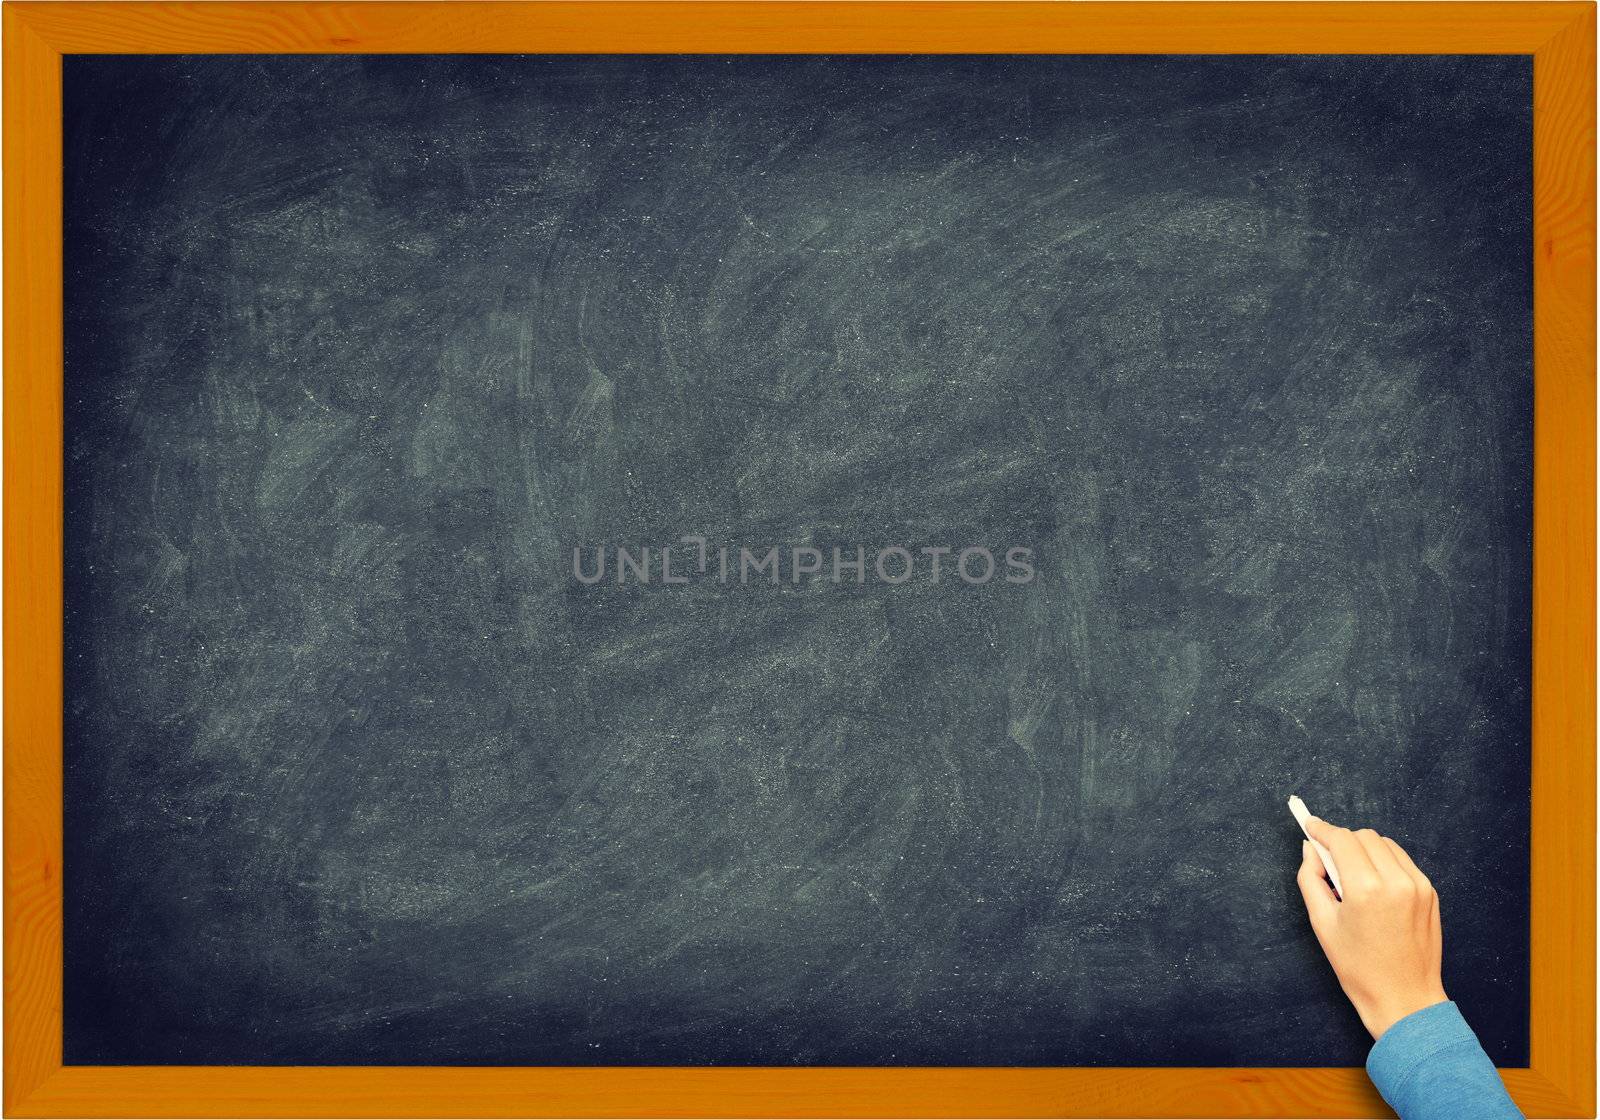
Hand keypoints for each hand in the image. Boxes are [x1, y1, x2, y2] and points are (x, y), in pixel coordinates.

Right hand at [1296, 817, 1448, 1039]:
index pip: (1342, 840)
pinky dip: (1384, 862)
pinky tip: (1375, 885)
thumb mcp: (1322, 924)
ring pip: (1385, 844)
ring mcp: (1418, 885)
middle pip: (1364, 836)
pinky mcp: (1430, 892)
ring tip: (1354, 877)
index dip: (1322, 829)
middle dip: (1343, 842)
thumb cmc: (1359, 968)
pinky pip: (1402, 861)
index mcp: (1366, 889)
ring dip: (1365, 849)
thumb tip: (1311, 849)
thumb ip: (1311, 879)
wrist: (1404, 998)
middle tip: (1329, 863)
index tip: (1310, 825)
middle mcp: (1396, 881)